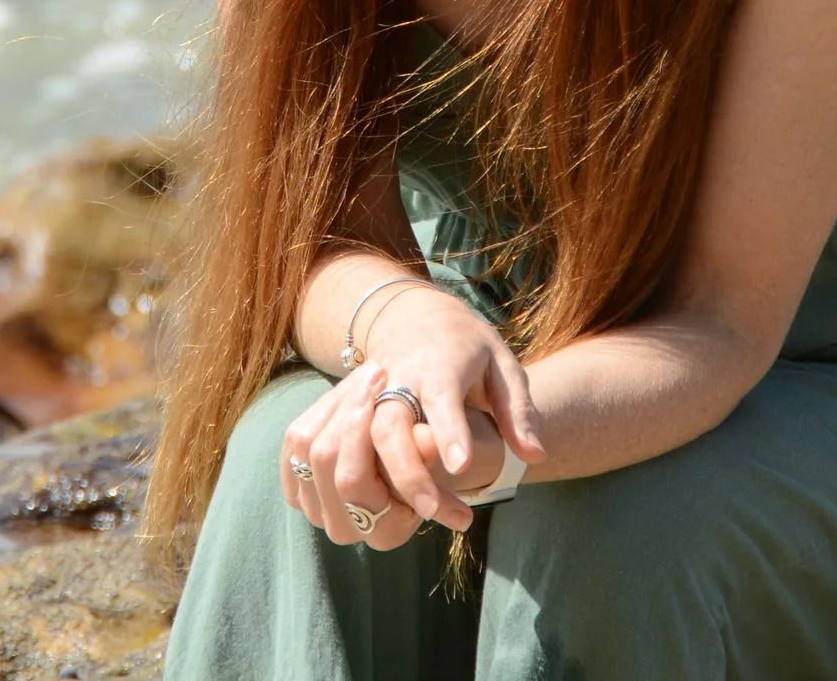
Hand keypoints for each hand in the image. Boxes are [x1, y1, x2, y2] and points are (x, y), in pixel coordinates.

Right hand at [280, 288, 544, 547]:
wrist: (415, 318)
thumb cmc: (467, 350)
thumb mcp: (504, 369)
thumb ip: (519, 411)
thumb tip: (536, 454)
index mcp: (439, 364)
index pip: (441, 398)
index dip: (448, 434)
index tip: (463, 470)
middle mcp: (389, 377)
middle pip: (385, 430)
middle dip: (410, 479)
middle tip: (442, 515)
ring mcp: (349, 392)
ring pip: (336, 443)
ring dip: (364, 492)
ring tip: (402, 519)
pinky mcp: (324, 406)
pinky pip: (300, 446)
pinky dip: (310, 483)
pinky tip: (343, 511)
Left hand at [280, 362, 424, 547]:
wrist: (409, 465)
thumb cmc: (427, 457)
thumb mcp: (434, 451)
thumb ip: (426, 450)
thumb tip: (429, 441)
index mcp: (385, 532)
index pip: (353, 481)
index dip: (360, 432)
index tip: (380, 388)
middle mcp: (345, 531)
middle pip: (324, 460)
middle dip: (347, 411)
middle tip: (372, 377)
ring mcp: (315, 513)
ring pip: (306, 447)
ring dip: (334, 406)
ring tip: (363, 381)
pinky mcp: (298, 491)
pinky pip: (294, 445)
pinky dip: (318, 415)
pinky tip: (343, 398)